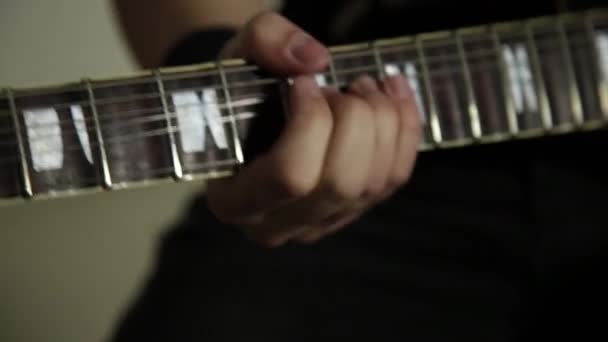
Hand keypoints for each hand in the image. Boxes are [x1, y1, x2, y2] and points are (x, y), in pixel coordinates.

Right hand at [206, 12, 421, 246]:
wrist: (255, 118)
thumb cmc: (241, 96)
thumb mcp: (237, 57)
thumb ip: (264, 42)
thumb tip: (316, 60)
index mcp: (236, 200)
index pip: (291, 176)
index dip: (312, 121)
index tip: (306, 83)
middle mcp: (278, 224)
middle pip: (341, 182)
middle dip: (354, 119)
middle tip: (340, 86)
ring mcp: (321, 223)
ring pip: (374, 182)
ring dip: (382, 121)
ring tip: (363, 86)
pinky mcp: (354, 211)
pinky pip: (395, 178)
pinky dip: (404, 129)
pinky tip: (392, 94)